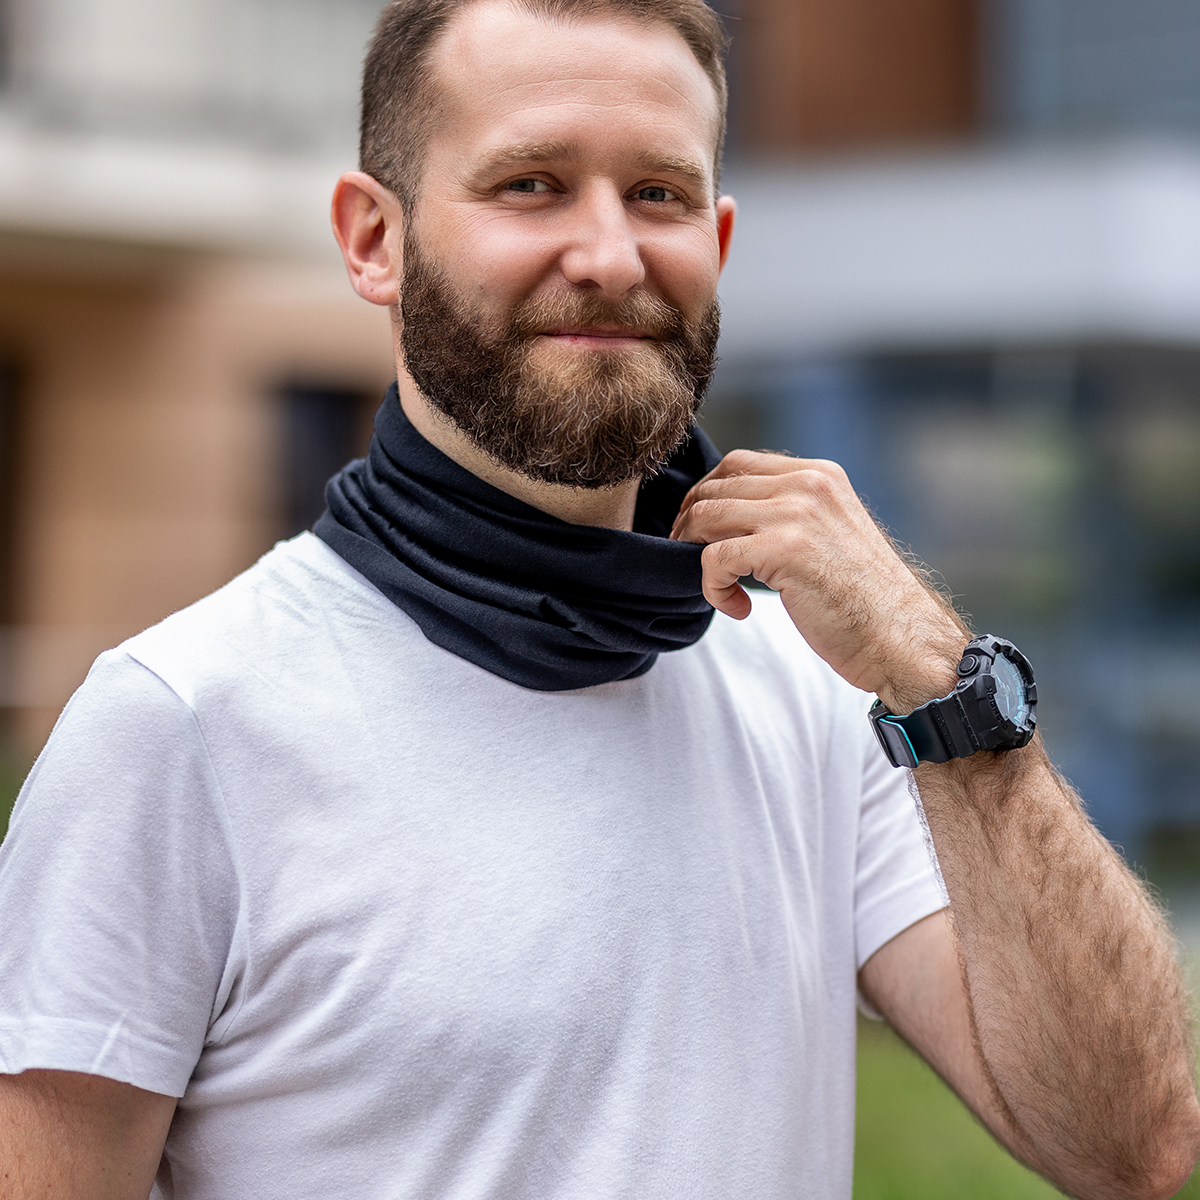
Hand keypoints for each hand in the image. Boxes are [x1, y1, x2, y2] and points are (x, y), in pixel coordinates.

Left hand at [670, 450, 964, 711]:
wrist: (901, 640)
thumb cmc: (864, 601)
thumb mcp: (830, 533)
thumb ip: (790, 513)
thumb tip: (728, 516)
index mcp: (819, 474)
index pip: (737, 464)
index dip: (706, 495)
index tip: (698, 531)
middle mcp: (807, 484)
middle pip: (715, 486)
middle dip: (690, 523)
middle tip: (691, 559)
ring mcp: (796, 513)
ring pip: (706, 516)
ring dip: (694, 554)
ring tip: (715, 585)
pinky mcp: (783, 550)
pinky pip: (714, 558)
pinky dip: (712, 587)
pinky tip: (738, 608)